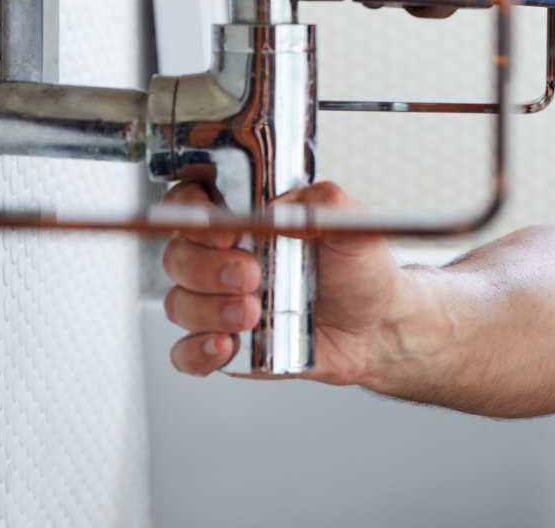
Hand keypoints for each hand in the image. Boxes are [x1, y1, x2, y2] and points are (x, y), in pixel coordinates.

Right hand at [160, 180, 405, 383]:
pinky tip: (226, 345)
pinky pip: (185, 352)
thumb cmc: (358, 270)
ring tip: (251, 313)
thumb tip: (281, 208)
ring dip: (207, 310)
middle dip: (206, 267)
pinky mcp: (226, 344)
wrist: (376, 327)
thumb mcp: (352, 225)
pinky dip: (196, 351)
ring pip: (178, 303)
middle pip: (177, 255)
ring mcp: (218, 302)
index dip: (191, 212)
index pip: (189, 202)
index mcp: (243, 219)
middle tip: (249, 276)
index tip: (226, 231)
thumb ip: (323, 202)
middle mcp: (221, 257)